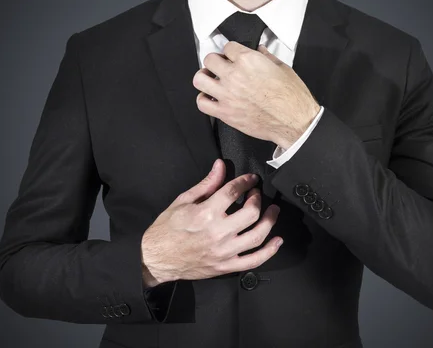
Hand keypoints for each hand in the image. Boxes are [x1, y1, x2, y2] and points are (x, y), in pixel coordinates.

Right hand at [141, 159, 282, 286]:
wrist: (155, 258)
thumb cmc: (166, 230)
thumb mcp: (183, 201)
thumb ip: (206, 184)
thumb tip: (220, 166)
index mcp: (206, 213)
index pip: (234, 192)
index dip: (245, 182)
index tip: (250, 179)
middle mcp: (218, 232)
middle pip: (251, 213)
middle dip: (258, 199)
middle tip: (257, 194)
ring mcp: (224, 252)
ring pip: (257, 236)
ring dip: (270, 221)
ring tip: (273, 211)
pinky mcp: (225, 267)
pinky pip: (253, 261)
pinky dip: (269, 251)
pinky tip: (277, 241)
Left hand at [193, 41, 320, 149]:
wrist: (293, 121)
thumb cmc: (291, 97)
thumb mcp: (282, 68)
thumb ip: (267, 57)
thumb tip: (260, 52)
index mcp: (248, 61)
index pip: (228, 47)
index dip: (230, 51)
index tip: (231, 56)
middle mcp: (234, 75)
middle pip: (209, 60)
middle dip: (215, 61)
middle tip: (219, 66)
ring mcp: (227, 94)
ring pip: (199, 80)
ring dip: (204, 78)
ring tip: (210, 80)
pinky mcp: (225, 113)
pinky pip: (202, 103)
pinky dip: (203, 99)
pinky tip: (211, 98)